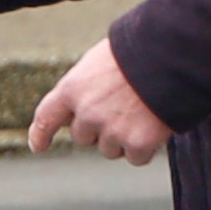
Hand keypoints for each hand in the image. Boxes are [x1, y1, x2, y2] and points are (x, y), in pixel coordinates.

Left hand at [25, 34, 171, 164]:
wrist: (171, 56)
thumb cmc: (138, 52)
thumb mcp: (100, 60)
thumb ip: (86, 86)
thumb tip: (82, 110)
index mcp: (73, 88)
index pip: (46, 116)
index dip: (40, 133)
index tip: (38, 145)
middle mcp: (87, 113)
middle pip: (84, 137)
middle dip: (99, 128)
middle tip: (122, 106)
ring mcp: (112, 130)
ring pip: (110, 150)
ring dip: (123, 137)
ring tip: (142, 111)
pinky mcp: (137, 143)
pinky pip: (136, 157)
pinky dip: (146, 147)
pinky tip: (155, 125)